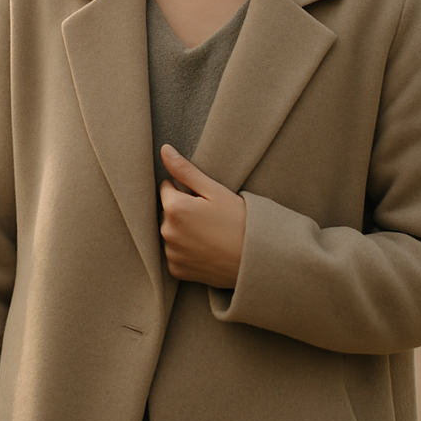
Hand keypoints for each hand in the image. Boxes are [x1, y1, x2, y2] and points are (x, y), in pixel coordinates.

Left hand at [158, 144, 245, 288]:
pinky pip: (175, 253)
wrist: (256, 259)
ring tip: (210, 234)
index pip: (166, 187)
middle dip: (182, 210)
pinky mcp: (177, 271)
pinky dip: (185, 251)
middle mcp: (167, 232)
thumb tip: (164, 149)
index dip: (186, 190)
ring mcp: (172, 254)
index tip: (205, 200)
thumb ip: (185, 170)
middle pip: (167, 211)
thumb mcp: (215, 190)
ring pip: (171, 232)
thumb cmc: (239, 221)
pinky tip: (206, 249)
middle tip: (210, 218)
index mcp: (175, 208)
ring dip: (182, 231)